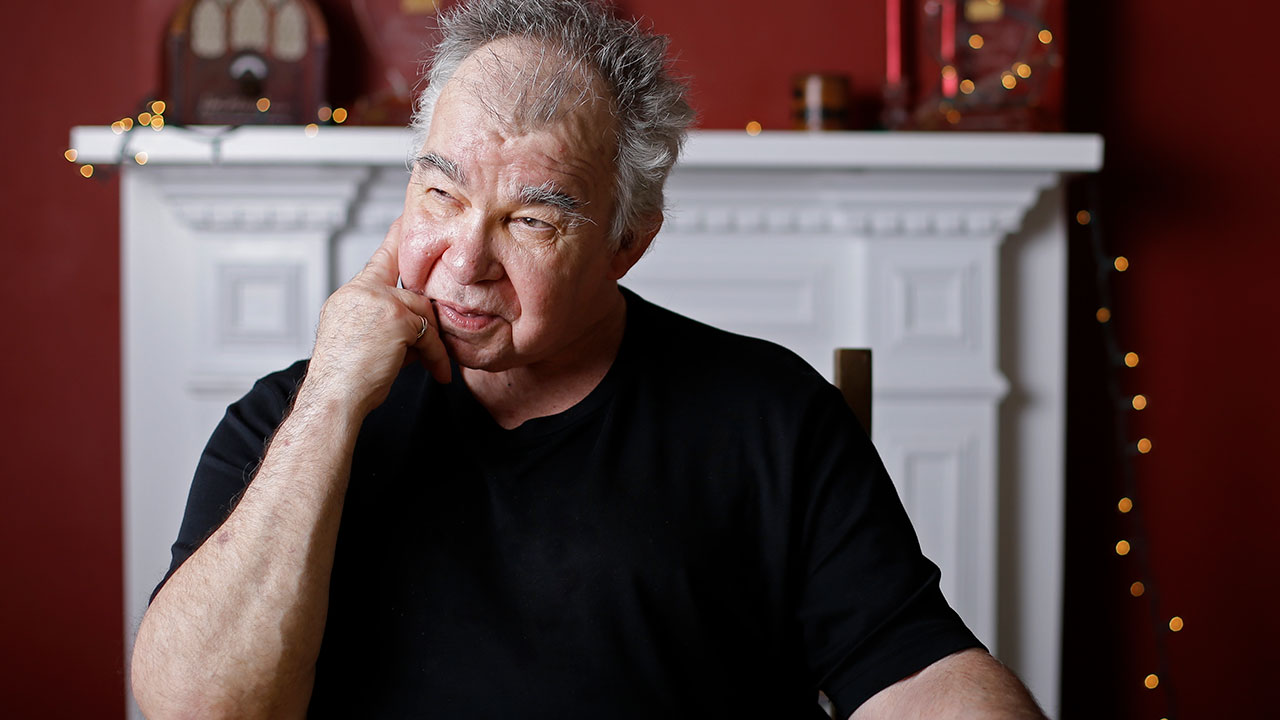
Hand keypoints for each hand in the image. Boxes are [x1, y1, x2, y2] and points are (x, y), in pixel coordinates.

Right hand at [305, 217, 450, 417]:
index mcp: (349, 297)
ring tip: (435, 369)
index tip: (406, 220)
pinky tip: (438, 373)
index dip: (396, 241)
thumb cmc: (346, 382)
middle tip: (437, 355)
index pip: (379, 261)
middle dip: (426, 325)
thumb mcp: (362, 344)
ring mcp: (379, 301)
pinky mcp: (397, 317)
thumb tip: (419, 330)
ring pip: (423, 313)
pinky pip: (430, 333)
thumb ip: (388, 326)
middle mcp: (361, 292)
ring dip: (432, 345)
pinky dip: (437, 356)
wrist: (334, 398)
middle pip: (413, 294)